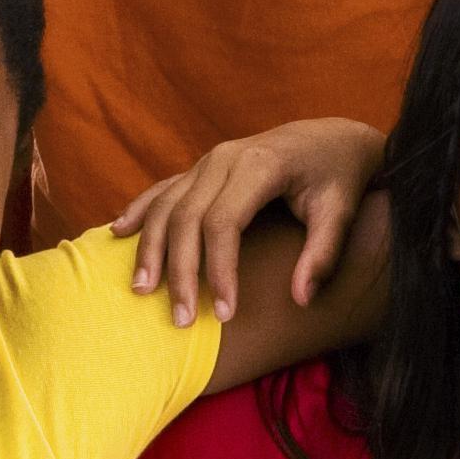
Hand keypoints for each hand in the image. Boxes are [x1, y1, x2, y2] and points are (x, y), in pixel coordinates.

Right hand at [109, 117, 384, 327]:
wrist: (331, 138)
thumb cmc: (338, 178)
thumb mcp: (341, 213)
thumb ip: (323, 254)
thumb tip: (301, 299)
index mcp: (260, 166)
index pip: (224, 224)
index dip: (219, 270)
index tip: (224, 314)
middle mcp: (225, 158)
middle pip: (186, 218)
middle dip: (180, 271)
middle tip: (181, 320)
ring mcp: (208, 161)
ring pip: (166, 205)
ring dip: (150, 248)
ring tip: (142, 290)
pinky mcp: (201, 168)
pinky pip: (162, 189)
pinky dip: (140, 211)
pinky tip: (118, 233)